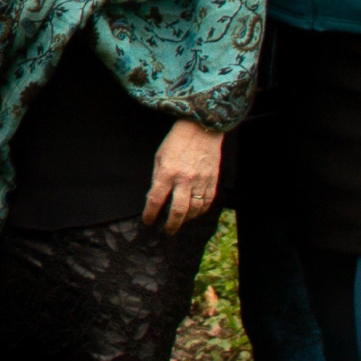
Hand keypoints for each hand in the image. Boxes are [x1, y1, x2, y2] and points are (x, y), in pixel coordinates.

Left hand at [143, 118, 222, 232]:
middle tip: (167, 231)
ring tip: (179, 222)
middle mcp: (184, 180)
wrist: (201, 129)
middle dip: (171, 225)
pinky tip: (194, 213)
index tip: (147, 221)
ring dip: (186, 220)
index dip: (150, 214)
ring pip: (194, 210)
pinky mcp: (212, 181)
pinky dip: (200, 211)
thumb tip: (154, 198)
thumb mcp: (159, 157)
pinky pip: (207, 202)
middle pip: (178, 211)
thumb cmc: (176, 142)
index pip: (155, 200)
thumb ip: (157, 178)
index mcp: (167, 173)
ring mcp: (200, 181)